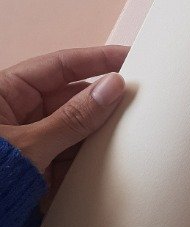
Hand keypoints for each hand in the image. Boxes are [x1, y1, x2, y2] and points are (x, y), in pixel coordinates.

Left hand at [0, 46, 127, 197]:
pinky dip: (89, 159)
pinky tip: (111, 159)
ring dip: (100, 132)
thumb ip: (74, 118)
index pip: (60, 66)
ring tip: (132, 131)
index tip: (129, 58)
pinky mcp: (37, 169)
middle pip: (71, 97)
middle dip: (103, 100)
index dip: (96, 59)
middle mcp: (18, 113)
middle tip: (138, 99)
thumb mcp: (30, 145)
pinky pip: (70, 155)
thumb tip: (112, 87)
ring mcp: (29, 142)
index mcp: (5, 93)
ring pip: (74, 128)